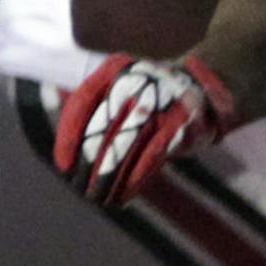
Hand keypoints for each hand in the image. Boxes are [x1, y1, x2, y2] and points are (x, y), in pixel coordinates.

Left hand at [53, 54, 235, 206]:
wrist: (202, 86)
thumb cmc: (148, 96)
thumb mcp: (118, 89)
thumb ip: (91, 108)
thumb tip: (63, 142)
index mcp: (114, 69)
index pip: (82, 101)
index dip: (69, 135)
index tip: (63, 165)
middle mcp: (135, 80)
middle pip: (102, 127)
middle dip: (88, 162)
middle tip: (80, 188)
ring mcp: (160, 99)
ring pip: (125, 143)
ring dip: (109, 175)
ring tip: (98, 197)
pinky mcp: (181, 120)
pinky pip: (153, 154)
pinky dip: (136, 177)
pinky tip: (123, 194)